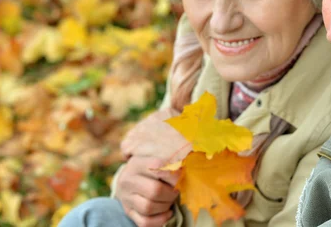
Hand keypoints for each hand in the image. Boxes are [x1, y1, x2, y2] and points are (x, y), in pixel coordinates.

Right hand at [116, 108, 190, 225]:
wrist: (133, 175)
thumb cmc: (159, 156)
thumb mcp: (168, 139)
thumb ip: (182, 128)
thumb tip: (203, 114)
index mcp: (140, 160)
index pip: (160, 170)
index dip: (176, 176)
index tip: (184, 176)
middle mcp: (129, 177)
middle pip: (155, 191)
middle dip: (171, 193)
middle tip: (177, 189)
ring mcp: (127, 195)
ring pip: (148, 207)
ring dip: (165, 206)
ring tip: (171, 199)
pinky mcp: (128, 211)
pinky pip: (144, 222)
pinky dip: (158, 220)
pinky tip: (167, 212)